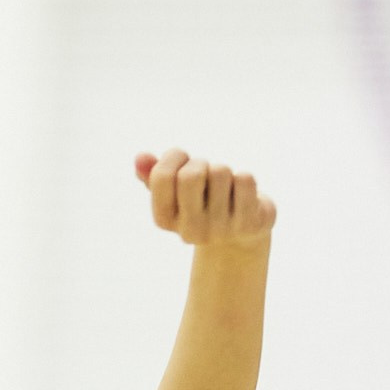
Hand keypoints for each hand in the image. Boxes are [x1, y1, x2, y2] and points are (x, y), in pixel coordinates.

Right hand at [136, 149, 276, 249]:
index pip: (162, 176)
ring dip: (224, 170)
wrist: (241, 232)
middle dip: (200, 163)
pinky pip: (245, 180)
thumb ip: (153, 174)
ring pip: (220, 172)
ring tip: (225, 187)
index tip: (183, 160)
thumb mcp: (175, 188)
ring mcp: (221, 230)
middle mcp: (190, 230)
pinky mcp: (249, 223)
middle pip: (191, 176)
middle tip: (206, 173)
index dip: (174, 156)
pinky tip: (243, 195)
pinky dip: (245, 178)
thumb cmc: (202, 201)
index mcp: (164, 220)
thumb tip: (140, 158)